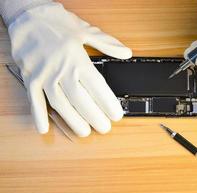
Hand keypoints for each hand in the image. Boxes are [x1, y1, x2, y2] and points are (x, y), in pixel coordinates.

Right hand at [8, 2, 131, 136]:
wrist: (27, 15)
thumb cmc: (56, 22)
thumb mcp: (86, 29)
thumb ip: (108, 44)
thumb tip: (126, 53)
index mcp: (78, 59)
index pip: (97, 87)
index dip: (108, 103)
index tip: (117, 114)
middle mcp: (61, 70)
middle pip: (80, 100)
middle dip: (94, 116)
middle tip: (104, 128)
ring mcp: (44, 75)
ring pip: (60, 103)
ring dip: (72, 120)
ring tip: (84, 132)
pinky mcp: (30, 78)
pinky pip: (33, 99)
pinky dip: (38, 115)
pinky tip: (44, 128)